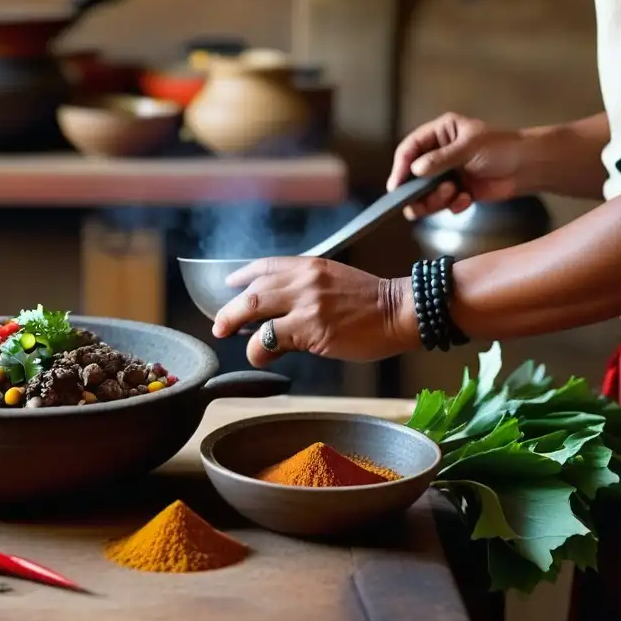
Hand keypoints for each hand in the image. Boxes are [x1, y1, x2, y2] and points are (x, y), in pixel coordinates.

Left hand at [211, 257, 416, 366]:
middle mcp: (304, 279)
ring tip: (227, 334)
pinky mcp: (312, 328)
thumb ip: (306, 289)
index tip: (230, 285)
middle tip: (220, 322)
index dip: (242, 276)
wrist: (401, 310)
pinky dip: (258, 349)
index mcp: (310, 265)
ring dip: (234, 323)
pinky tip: (261, 356)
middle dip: (230, 306)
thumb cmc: (372, 301)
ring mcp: (307, 303)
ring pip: (254, 309)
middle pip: (252, 289)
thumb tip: (278, 312)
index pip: (265, 265)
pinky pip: (270, 338)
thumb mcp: (335, 280)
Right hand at [387, 113, 525, 218]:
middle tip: (421, 201)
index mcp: (440, 133)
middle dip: (417, 190)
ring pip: (424, 193)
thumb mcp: (468, 148)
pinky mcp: (456, 191)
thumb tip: (415, 170)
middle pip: (412, 175)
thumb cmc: (502, 148)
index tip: (397, 186)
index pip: (410, 149)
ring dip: (435, 199)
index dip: (401, 167)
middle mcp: (439, 153)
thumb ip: (440, 159)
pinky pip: (441, 204)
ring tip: (453, 195)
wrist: (527, 168)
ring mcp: (447, 174)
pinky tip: (466, 200)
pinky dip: (451, 205)